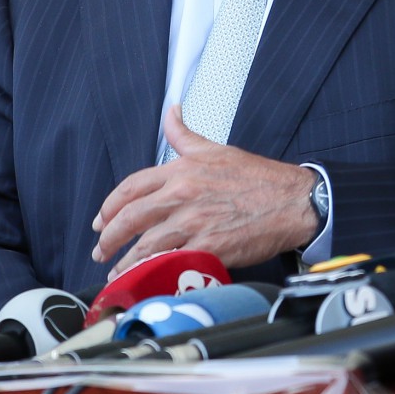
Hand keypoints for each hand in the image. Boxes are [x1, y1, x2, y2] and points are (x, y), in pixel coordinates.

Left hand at [92, 107, 318, 276]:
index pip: (131, 188)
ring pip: (146, 246)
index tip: (101, 221)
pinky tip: (146, 281)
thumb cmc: (258, 177)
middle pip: (131, 218)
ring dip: (126, 262)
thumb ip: (184, 135)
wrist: (293, 201)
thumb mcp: (216, 149)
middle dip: (109, 237)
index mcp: (181, 171)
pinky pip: (172, 263)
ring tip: (118, 272)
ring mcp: (194, 223)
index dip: (109, 207)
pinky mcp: (209, 248)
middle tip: (101, 250)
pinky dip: (154, 274)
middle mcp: (182, 196)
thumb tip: (170, 112)